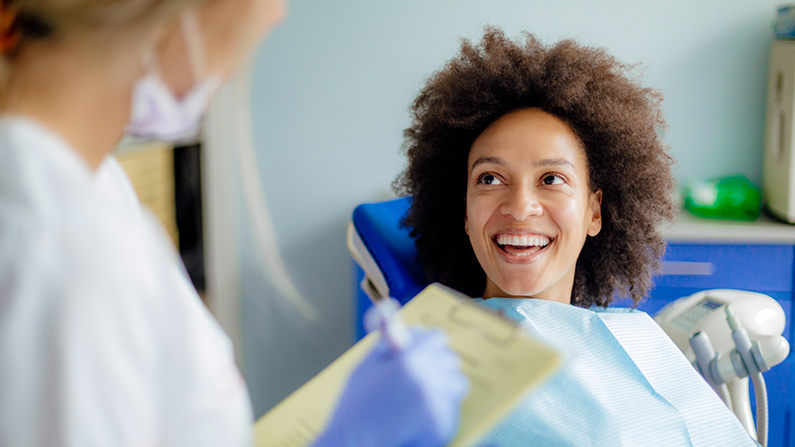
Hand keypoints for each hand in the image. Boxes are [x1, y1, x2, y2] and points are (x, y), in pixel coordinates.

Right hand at [311, 328, 467, 446]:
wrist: (353, 442)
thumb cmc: (356, 401)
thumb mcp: (368, 362)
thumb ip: (387, 336)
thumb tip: (392, 307)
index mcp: (410, 358)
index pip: (437, 338)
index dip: (425, 343)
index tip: (416, 351)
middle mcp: (429, 379)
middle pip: (449, 359)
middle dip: (435, 362)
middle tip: (415, 374)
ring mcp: (437, 405)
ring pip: (457, 383)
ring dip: (443, 384)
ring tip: (420, 393)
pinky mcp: (442, 426)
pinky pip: (453, 408)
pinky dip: (440, 409)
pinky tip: (419, 413)